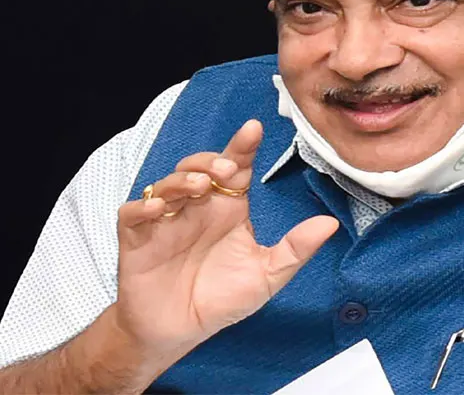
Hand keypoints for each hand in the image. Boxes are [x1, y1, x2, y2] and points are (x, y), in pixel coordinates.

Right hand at [113, 119, 338, 358]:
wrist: (177, 333)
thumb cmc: (220, 300)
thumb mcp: (266, 276)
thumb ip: (295, 249)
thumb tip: (330, 224)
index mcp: (228, 209)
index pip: (236, 168)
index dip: (242, 146)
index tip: (254, 129)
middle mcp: (197, 207)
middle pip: (200, 166)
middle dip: (212, 160)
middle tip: (227, 171)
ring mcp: (165, 219)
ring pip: (168, 182)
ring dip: (183, 179)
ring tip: (200, 186)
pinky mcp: (137, 237)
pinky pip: (133, 212)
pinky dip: (143, 206)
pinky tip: (159, 210)